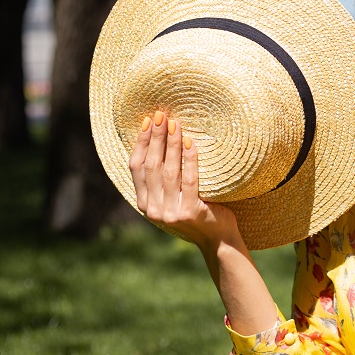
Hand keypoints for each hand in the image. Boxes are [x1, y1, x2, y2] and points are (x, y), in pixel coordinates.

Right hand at [129, 110, 241, 251]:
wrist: (218, 239)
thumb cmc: (197, 210)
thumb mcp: (173, 197)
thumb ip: (162, 179)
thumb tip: (158, 140)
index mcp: (145, 204)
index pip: (136, 168)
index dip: (141, 143)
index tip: (147, 122)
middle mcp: (153, 210)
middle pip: (151, 166)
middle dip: (156, 138)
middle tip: (161, 115)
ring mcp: (170, 212)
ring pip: (169, 172)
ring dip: (171, 145)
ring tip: (175, 124)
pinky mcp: (190, 212)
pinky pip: (190, 180)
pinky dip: (190, 159)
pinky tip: (190, 142)